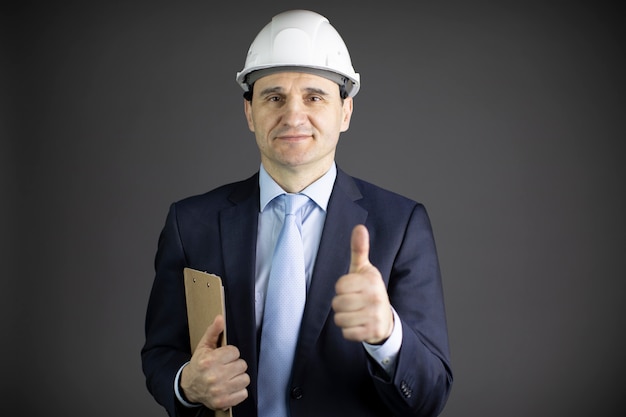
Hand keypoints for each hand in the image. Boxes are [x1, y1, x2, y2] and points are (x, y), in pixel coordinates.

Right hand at [180, 315, 249, 409]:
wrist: (189, 386)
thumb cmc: (199, 364)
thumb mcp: (204, 346)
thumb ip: (214, 331)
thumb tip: (221, 318)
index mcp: (209, 361)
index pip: (235, 352)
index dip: (231, 353)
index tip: (225, 356)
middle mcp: (214, 376)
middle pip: (242, 365)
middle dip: (236, 365)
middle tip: (227, 367)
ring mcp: (219, 391)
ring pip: (245, 379)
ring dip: (239, 378)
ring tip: (230, 377)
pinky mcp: (223, 402)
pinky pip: (244, 393)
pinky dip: (239, 391)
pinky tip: (230, 387)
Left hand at [332, 225, 393, 344]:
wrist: (386, 319)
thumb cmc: (369, 291)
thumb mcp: (364, 270)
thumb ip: (359, 249)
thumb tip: (359, 227)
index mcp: (372, 280)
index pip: (339, 286)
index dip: (341, 288)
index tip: (352, 289)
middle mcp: (375, 298)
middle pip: (337, 303)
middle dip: (341, 304)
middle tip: (353, 303)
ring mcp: (375, 316)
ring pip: (339, 319)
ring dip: (344, 318)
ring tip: (355, 313)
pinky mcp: (372, 332)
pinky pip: (346, 333)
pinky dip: (349, 331)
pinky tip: (359, 325)